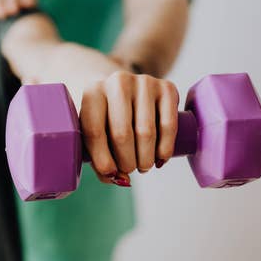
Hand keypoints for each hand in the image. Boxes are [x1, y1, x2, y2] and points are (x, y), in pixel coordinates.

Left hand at [80, 70, 179, 186]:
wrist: (123, 87)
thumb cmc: (104, 117)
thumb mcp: (93, 132)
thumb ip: (99, 159)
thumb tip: (118, 178)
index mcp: (92, 92)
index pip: (95, 130)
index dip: (102, 159)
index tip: (111, 173)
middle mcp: (117, 82)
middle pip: (122, 133)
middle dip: (127, 161)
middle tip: (129, 170)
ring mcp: (143, 82)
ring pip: (146, 132)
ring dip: (146, 158)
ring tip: (143, 166)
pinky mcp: (166, 87)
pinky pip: (168, 124)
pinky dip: (165, 148)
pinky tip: (160, 158)